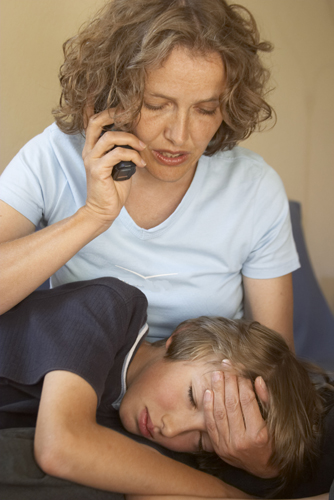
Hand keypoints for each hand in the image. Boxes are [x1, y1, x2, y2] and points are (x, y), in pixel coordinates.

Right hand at [82, 109, 146, 224]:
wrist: (104, 210)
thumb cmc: (113, 188)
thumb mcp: (120, 165)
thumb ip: (122, 150)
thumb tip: (136, 138)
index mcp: (92, 148)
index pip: (93, 121)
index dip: (106, 111)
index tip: (125, 109)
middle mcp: (89, 151)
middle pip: (95, 121)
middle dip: (113, 114)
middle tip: (131, 117)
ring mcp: (92, 160)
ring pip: (110, 137)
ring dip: (130, 139)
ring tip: (142, 147)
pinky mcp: (98, 170)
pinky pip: (117, 154)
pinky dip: (133, 155)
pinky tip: (141, 163)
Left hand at [203, 368, 277, 477]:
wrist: (262, 468)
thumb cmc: (272, 442)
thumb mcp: (275, 423)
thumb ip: (266, 401)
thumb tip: (258, 380)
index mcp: (258, 435)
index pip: (247, 401)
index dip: (243, 383)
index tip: (240, 370)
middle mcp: (241, 442)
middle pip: (232, 404)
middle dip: (228, 382)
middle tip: (226, 367)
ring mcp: (227, 446)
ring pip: (219, 412)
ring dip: (217, 390)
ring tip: (217, 374)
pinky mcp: (218, 447)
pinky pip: (210, 424)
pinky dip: (208, 407)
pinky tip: (208, 392)